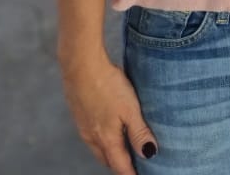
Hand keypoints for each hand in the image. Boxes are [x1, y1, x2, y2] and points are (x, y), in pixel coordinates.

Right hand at [60, 54, 156, 173]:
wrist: (81, 66)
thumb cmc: (108, 85)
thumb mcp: (130, 109)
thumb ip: (139, 132)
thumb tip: (149, 154)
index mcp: (106, 139)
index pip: (120, 165)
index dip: (130, 173)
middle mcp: (92, 137)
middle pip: (108, 159)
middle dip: (120, 165)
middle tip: (134, 166)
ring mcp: (83, 126)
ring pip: (98, 148)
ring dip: (111, 153)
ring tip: (124, 151)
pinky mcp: (79, 115)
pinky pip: (92, 136)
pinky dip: (103, 140)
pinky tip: (109, 130)